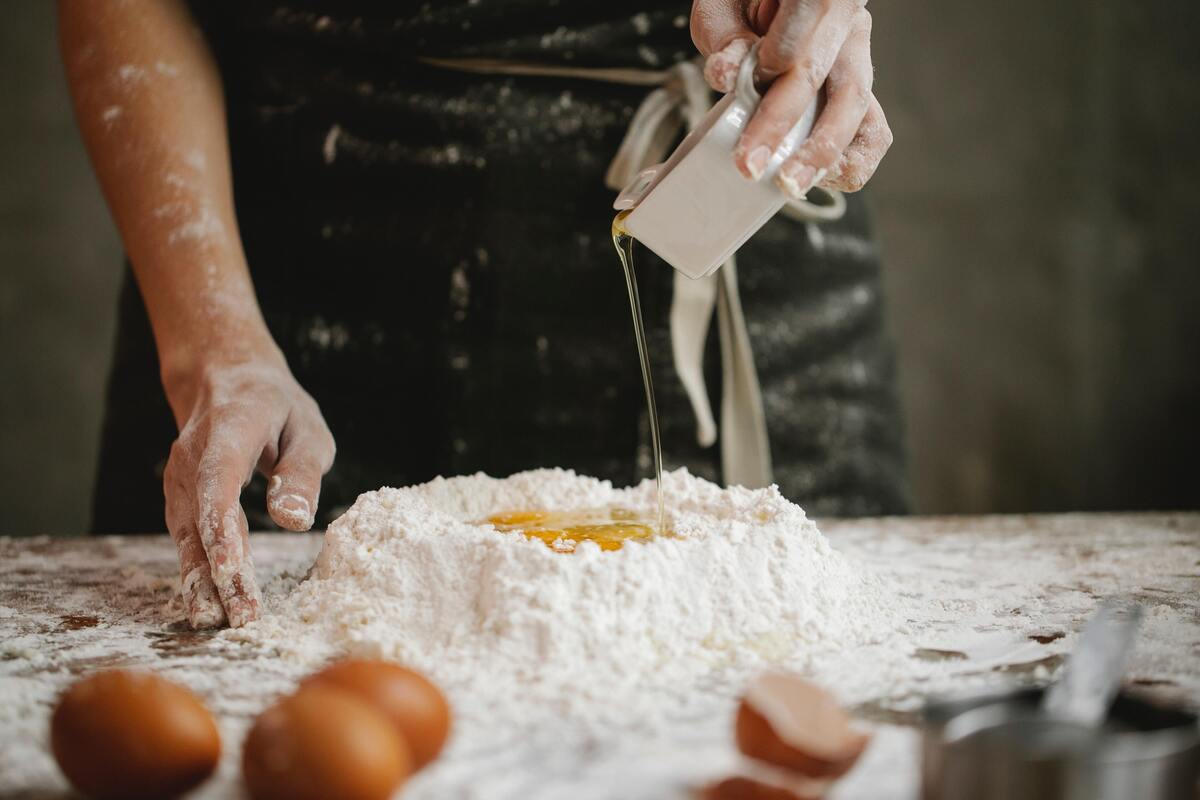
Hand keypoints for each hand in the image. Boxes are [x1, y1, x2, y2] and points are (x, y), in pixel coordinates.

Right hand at [163, 357, 334, 628]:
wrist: (223, 379)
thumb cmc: (275, 406)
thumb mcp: (307, 427)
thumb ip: (300, 472)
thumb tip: (294, 521)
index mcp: (228, 430)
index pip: (218, 485)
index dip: (224, 534)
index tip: (234, 575)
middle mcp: (192, 457)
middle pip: (200, 520)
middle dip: (217, 572)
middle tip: (239, 619)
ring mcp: (179, 477)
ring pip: (187, 535)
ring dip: (200, 579)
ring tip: (216, 623)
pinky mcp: (180, 496)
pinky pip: (186, 536)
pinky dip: (196, 569)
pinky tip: (208, 603)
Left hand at [691, 0, 892, 197]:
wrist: (777, 0)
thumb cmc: (749, 1)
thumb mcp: (725, 4)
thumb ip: (724, 35)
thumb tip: (727, 73)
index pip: (798, 43)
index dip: (768, 74)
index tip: (737, 94)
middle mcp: (848, 27)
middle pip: (830, 85)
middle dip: (788, 132)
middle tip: (753, 167)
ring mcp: (858, 60)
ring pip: (860, 112)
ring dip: (824, 156)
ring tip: (791, 184)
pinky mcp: (859, 92)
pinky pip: (872, 133)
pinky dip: (848, 161)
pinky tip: (815, 176)